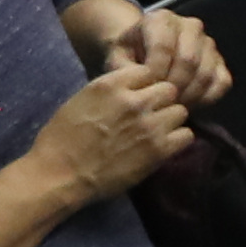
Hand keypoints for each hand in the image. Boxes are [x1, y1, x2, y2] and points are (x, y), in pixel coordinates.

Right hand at [23, 65, 190, 207]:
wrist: (59, 175)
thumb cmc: (61, 140)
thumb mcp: (81, 100)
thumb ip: (110, 91)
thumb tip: (132, 89)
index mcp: (111, 84)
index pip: (147, 71)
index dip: (145, 85)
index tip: (139, 96)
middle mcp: (134, 100)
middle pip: (169, 89)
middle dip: (162, 101)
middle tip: (151, 115)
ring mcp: (149, 125)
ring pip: (181, 111)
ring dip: (171, 120)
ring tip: (157, 132)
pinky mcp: (159, 149)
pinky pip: (186, 135)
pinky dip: (178, 140)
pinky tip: (164, 145)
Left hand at [114, 6, 231, 109]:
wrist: (143, 51)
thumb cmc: (129, 55)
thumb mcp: (117, 57)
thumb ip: (125, 69)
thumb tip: (144, 85)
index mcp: (161, 18)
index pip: (164, 46)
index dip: (155, 72)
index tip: (145, 90)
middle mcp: (189, 25)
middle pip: (189, 60)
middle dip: (173, 86)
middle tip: (160, 103)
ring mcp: (208, 43)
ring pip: (206, 72)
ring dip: (189, 95)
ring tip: (171, 107)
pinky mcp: (220, 61)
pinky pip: (222, 82)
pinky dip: (207, 98)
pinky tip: (188, 104)